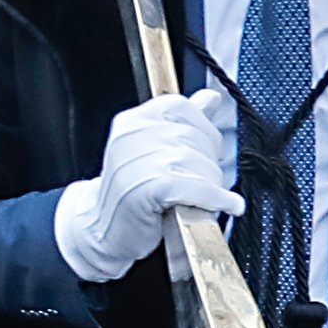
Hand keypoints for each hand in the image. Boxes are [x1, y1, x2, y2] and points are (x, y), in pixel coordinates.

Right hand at [53, 90, 239, 284]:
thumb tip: (211, 97)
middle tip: (208, 181)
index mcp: (132, 121)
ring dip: (213, 184)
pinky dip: (218, 198)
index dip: (203, 129)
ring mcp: (137, 161)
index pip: (181, 107)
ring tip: (210, 197)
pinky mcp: (147, 188)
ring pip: (199, 163)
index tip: (207, 151)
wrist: (100, 231)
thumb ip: (183, 122)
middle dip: (210, 162)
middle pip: (194, 137)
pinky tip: (228, 204)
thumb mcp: (153, 151)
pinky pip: (197, 187)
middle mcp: (132, 136)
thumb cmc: (130, 193)